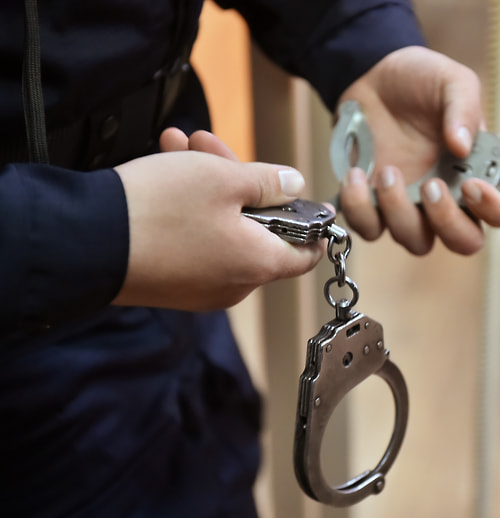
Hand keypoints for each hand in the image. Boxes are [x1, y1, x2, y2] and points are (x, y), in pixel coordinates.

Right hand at [111, 128, 324, 310]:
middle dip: (241, 183)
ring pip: (222, 230)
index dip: (311, 224)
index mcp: (260, 264)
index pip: (306, 254)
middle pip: (257, 231)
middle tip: (214, 146)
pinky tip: (166, 169)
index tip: (308, 200)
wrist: (86, 243)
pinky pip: (195, 244)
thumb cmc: (161, 210)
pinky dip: (189, 211)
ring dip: (208, 187)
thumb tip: (294, 185)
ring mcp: (200, 289)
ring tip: (180, 144)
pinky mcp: (171, 285)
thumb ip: (269, 182)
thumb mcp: (224, 179)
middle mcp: (235, 285)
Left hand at [337, 46, 499, 254]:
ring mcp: (410, 206)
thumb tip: (462, 145)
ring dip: (400, 215)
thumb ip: (463, 108)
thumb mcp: (450, 81)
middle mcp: (448, 198)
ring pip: (416, 242)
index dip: (494, 210)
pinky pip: (369, 229)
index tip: (470, 185)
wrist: (372, 74)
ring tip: (387, 173)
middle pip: (463, 242)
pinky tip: (356, 175)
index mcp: (477, 172)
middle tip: (430, 186)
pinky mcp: (373, 206)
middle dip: (448, 223)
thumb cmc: (420, 80)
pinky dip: (360, 209)